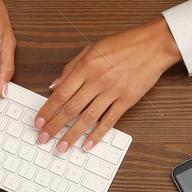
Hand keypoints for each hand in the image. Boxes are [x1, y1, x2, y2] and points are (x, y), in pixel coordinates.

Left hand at [35, 18, 181, 151]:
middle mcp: (97, 80)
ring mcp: (113, 91)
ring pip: (88, 118)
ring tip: (62, 147)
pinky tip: (88, 144)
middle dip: (54, 126)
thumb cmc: (124, 44)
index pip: (61, 93)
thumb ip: (71, 67)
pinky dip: (98, 134)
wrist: (153, 45)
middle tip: (43, 138)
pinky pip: (110, 121)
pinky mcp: (127, 100)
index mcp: (86, 66)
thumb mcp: (92, 48)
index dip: (47, 110)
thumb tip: (54, 84)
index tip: (38, 122)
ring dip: (72, 135)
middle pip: (71, 108)